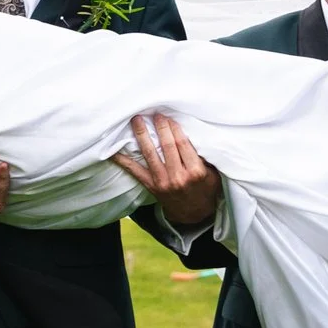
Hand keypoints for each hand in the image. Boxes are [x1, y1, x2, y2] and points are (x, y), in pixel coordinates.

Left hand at [111, 114, 222, 228]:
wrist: (194, 214)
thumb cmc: (205, 190)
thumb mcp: (213, 173)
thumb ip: (204, 156)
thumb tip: (192, 132)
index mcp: (195, 171)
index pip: (183, 144)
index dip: (174, 128)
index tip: (168, 116)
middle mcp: (179, 177)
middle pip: (167, 146)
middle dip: (159, 127)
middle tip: (154, 113)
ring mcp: (163, 182)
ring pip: (150, 154)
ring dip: (142, 135)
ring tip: (136, 121)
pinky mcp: (152, 187)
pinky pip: (135, 172)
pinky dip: (124, 161)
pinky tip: (114, 151)